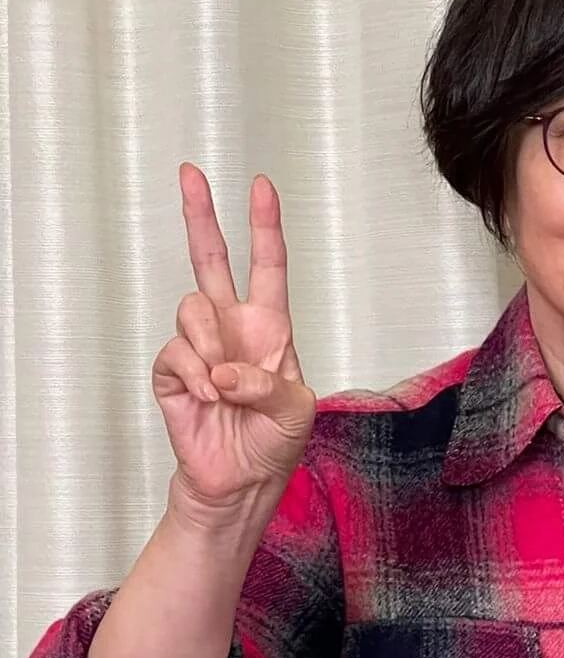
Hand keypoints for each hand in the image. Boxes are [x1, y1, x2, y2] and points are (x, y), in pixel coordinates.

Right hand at [151, 165, 314, 525]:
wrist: (240, 483)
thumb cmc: (274, 445)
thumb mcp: (296, 413)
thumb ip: (268, 384)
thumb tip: (224, 369)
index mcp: (270, 329)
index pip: (268, 267)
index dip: (265, 227)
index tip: (262, 188)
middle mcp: (232, 328)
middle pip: (211, 259)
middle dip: (200, 215)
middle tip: (190, 174)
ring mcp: (200, 346)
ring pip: (192, 308)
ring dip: (210, 346)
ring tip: (222, 386)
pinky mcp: (172, 371)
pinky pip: (175, 351)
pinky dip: (192, 374)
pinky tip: (206, 397)